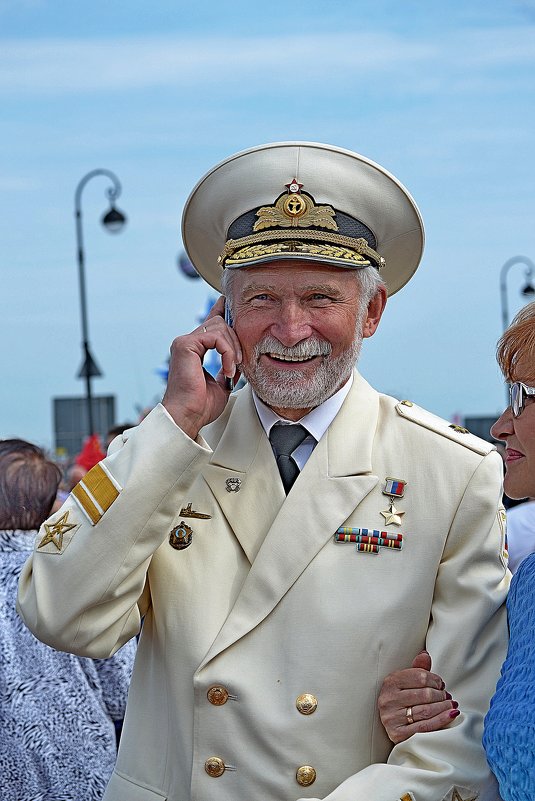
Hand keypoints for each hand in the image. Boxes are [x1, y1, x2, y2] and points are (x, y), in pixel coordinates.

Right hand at [162, 296, 241, 439]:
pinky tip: (228, 368)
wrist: (188, 416)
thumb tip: (237, 360)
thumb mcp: (222, 384)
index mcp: (194, 350)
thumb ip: (227, 368)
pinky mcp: (185, 345)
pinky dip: (227, 351)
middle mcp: (187, 343)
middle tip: (238, 363)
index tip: (231, 304)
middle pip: (219, 323)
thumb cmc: (200, 406)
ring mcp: (184, 342)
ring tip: (233, 369)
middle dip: (235, 340)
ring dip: (233, 348)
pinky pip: (216, 336)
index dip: (222, 312)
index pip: (210, 324)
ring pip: (219, 327)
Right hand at [378, 651, 459, 743]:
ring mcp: (392, 718)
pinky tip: (451, 714)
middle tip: (447, 696)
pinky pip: (425, 726)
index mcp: (390, 682)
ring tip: (451, 705)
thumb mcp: (407, 683)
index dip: (435, 679)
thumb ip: (417, 669)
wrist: (395, 727)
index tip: (441, 684)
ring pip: (426, 711)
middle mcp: (388, 699)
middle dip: (441, 695)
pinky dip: (442, 720)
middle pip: (425, 694)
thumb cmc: (403, 701)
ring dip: (444, 707)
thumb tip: (425, 655)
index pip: (419, 676)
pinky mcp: (397, 734)